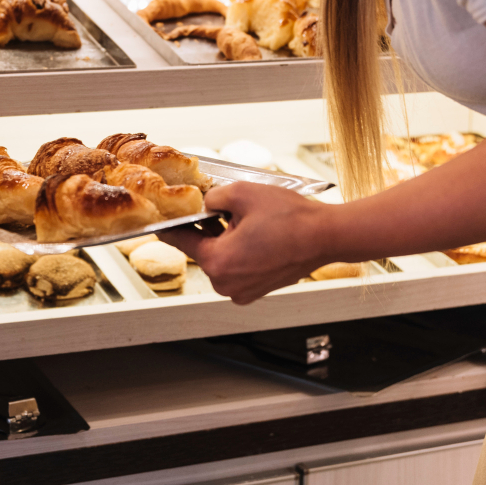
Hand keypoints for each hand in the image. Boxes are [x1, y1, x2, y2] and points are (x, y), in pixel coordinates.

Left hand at [160, 182, 336, 304]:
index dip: (170, 224)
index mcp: (217, 262)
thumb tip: (205, 203)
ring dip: (226, 240)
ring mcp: (241, 291)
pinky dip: (240, 252)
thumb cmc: (292, 219)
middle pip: (202, 250)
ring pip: (221, 259)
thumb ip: (213, 197)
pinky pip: (237, 268)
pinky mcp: (255, 291)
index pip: (180, 240)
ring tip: (247, 221)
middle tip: (222, 209)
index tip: (159, 219)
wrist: (326, 237)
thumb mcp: (243, 193)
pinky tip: (256, 235)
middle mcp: (226, 284)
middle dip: (208, 229)